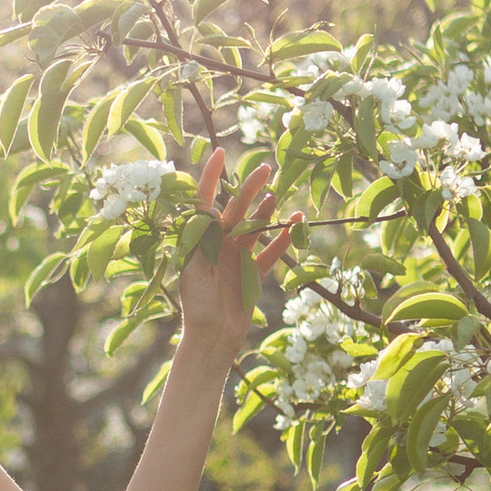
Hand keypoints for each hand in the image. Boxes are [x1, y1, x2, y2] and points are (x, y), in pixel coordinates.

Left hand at [174, 146, 293, 371]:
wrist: (212, 337)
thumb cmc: (196, 303)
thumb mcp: (193, 266)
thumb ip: (201, 238)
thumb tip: (204, 206)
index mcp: (200, 240)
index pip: (204, 200)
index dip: (211, 176)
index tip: (221, 153)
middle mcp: (218, 244)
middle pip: (236, 209)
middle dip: (249, 188)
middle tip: (265, 168)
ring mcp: (238, 257)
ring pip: (256, 227)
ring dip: (267, 211)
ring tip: (277, 195)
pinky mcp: (255, 273)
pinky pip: (272, 251)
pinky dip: (284, 237)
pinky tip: (297, 223)